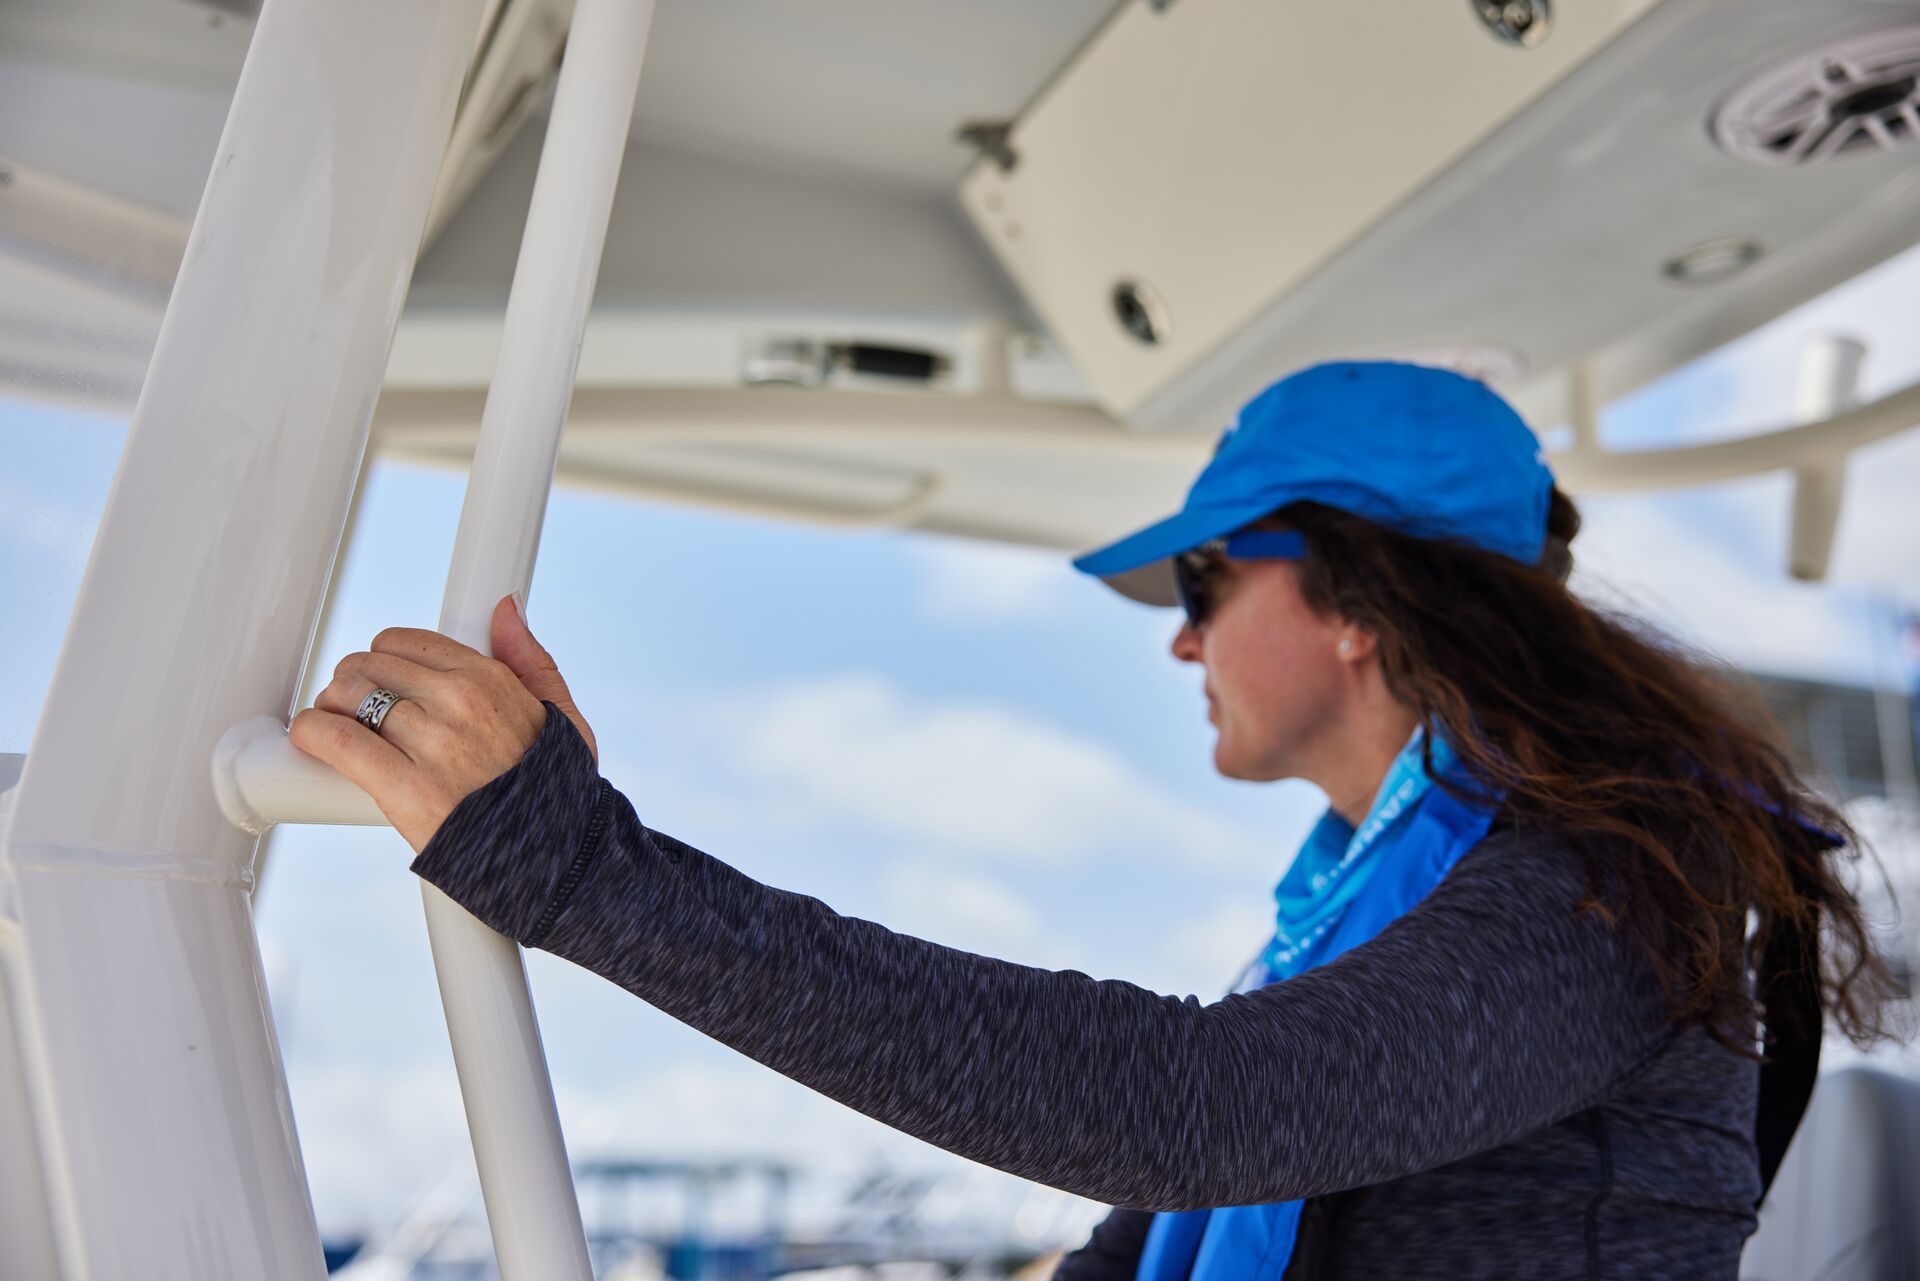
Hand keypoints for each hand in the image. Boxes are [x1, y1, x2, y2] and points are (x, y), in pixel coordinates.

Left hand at [290, 594, 597, 853]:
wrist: (558, 860)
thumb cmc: (557, 794)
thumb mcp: (562, 718)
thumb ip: (531, 659)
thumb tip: (506, 607)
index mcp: (492, 681)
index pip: (405, 643)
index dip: (383, 662)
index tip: (381, 684)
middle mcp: (460, 702)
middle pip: (369, 665)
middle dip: (351, 684)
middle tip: (353, 711)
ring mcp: (433, 743)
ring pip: (348, 695)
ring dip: (329, 708)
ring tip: (334, 728)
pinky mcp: (406, 788)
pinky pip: (339, 741)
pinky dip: (313, 733)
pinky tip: (310, 738)